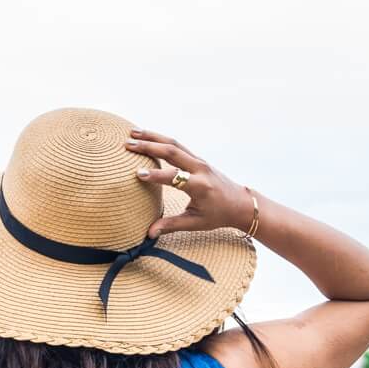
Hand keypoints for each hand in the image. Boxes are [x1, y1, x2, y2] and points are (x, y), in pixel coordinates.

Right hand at [127, 129, 255, 237]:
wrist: (240, 203)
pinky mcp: (197, 159)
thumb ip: (171, 225)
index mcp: (200, 186)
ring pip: (174, 143)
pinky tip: (147, 137)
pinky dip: (161, 139)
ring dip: (153, 137)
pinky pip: (177, 145)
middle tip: (128, 144)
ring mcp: (199, 161)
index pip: (175, 177)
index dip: (156, 176)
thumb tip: (149, 234)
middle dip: (149, 146)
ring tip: (133, 133)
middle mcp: (200, 168)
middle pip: (172, 151)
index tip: (137, 174)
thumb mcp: (195, 223)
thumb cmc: (218, 215)